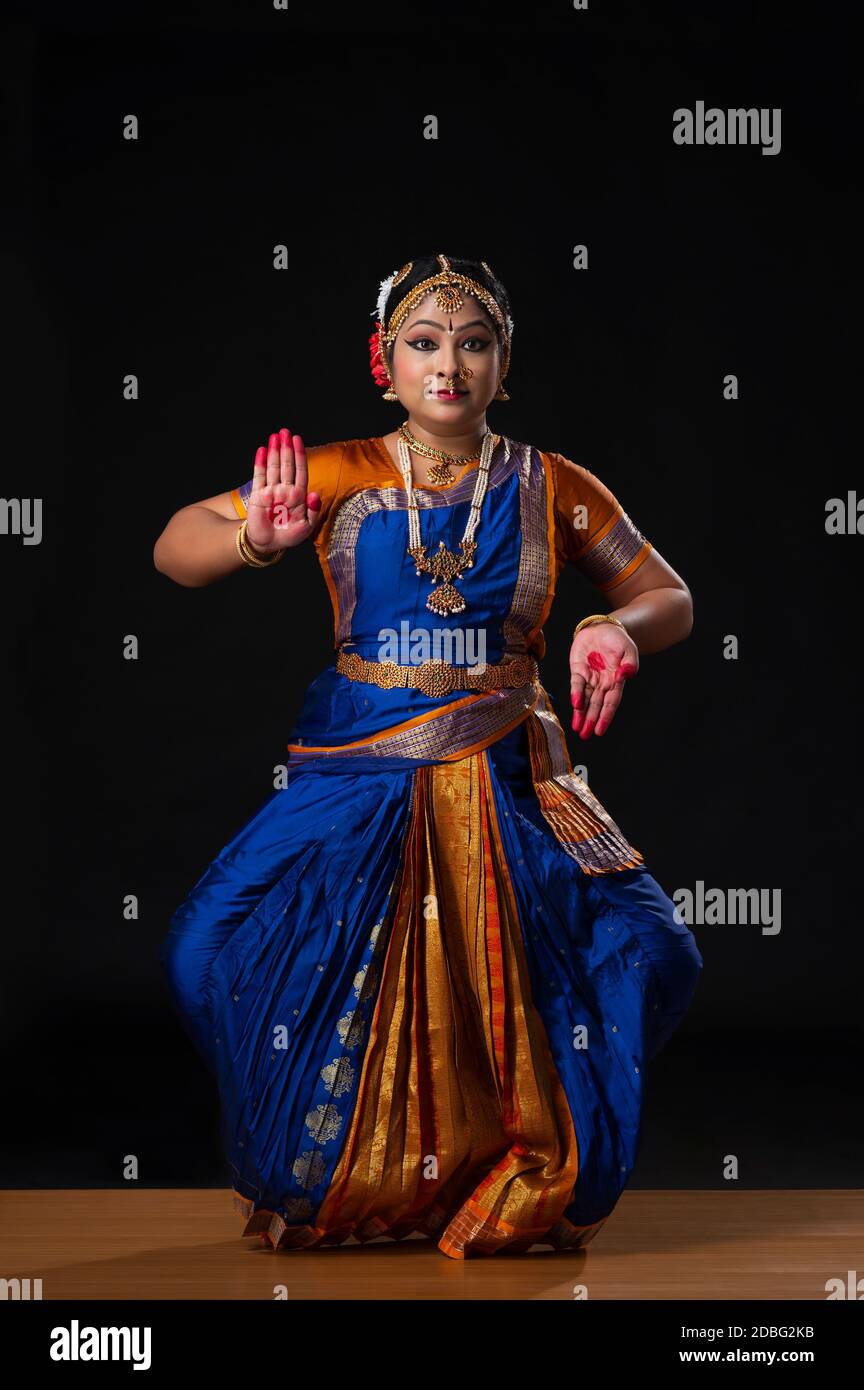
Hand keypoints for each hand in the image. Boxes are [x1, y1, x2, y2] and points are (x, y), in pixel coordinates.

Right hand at [244, 428, 322, 552]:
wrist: (269, 544)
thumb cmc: (289, 535)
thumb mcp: (306, 527)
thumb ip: (313, 511)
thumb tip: (314, 495)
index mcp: (299, 495)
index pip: (300, 471)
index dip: (300, 455)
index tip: (298, 440)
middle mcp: (285, 489)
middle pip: (287, 465)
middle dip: (286, 448)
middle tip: (285, 432)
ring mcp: (271, 490)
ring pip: (273, 467)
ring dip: (274, 451)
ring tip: (275, 436)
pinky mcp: (258, 495)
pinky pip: (259, 476)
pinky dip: (260, 463)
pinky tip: (262, 450)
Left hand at [569, 621, 638, 738]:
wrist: (602, 627)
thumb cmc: (618, 641)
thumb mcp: (629, 650)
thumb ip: (630, 664)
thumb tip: (627, 674)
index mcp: (615, 681)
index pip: (611, 702)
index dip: (605, 716)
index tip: (600, 730)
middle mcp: (602, 683)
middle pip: (596, 705)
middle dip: (590, 721)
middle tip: (585, 735)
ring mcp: (589, 678)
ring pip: (585, 700)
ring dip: (581, 714)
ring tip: (578, 729)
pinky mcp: (577, 670)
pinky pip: (576, 684)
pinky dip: (576, 694)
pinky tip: (575, 705)